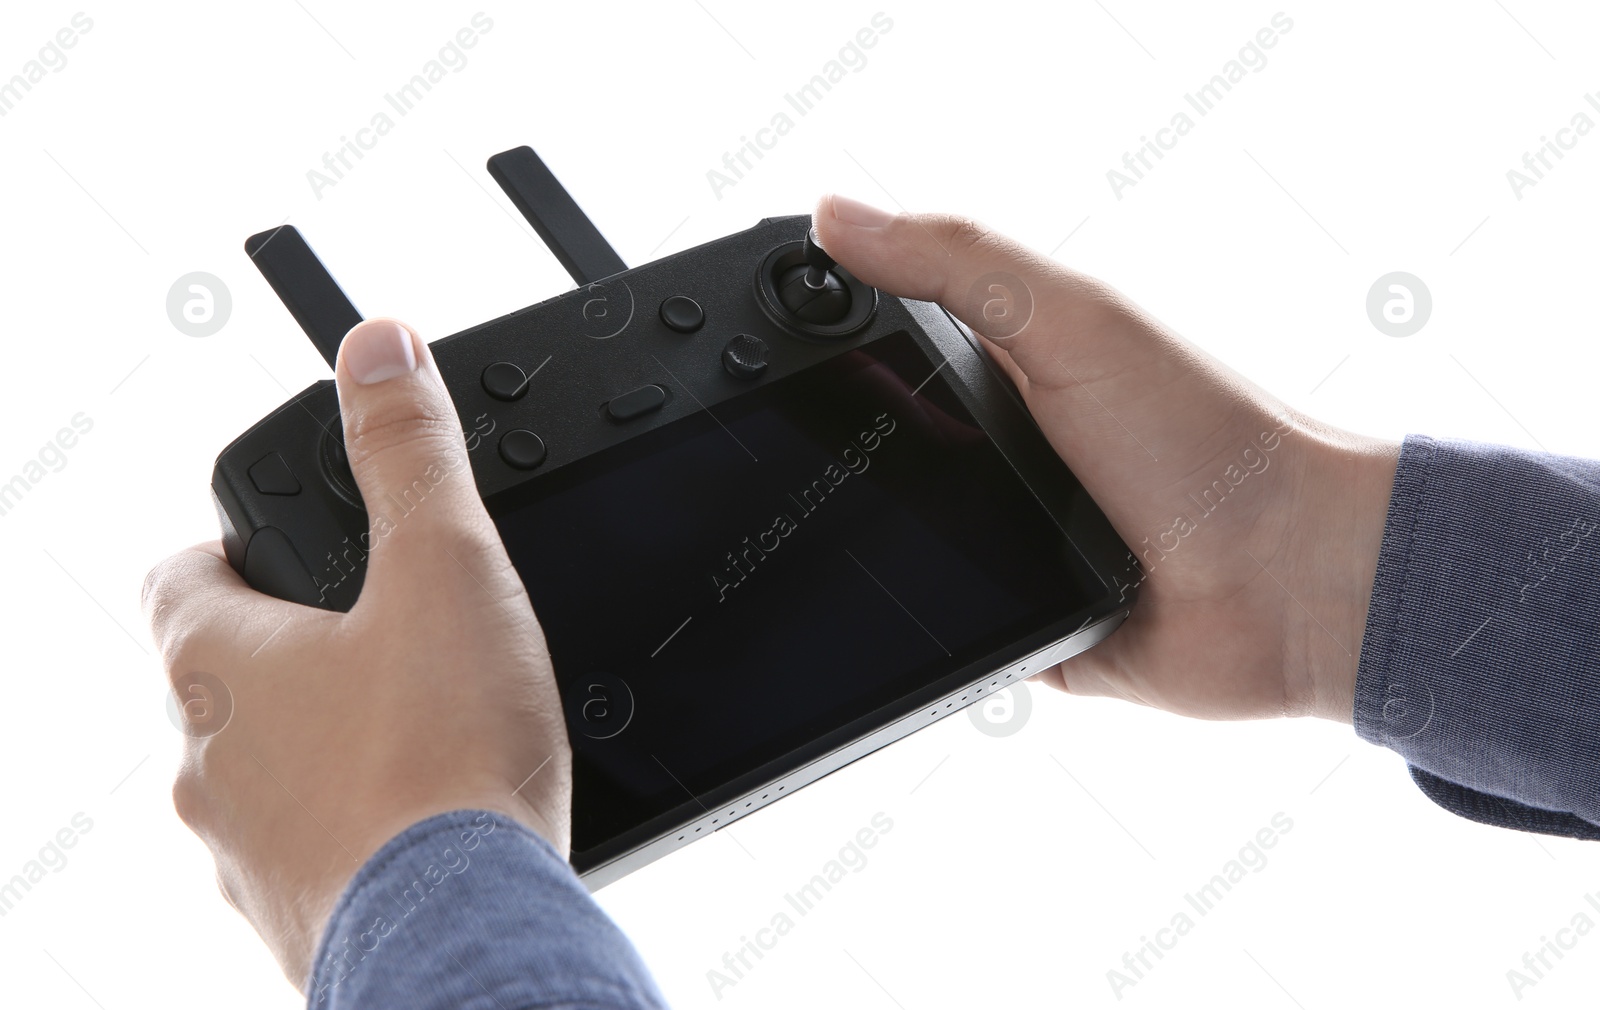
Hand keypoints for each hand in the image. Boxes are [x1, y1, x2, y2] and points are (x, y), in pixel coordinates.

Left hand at [143, 318, 571, 986]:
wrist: (465, 933)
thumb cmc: (441, 762)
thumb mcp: (443, 568)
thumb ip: (408, 452)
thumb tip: (374, 348)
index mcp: (217, 666)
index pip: (179, 576)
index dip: (231, 548)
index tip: (287, 544)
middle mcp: (205, 764)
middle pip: (221, 678)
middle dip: (294, 649)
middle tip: (386, 636)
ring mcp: (240, 852)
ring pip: (260, 771)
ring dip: (320, 743)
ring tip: (417, 729)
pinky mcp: (295, 916)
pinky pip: (306, 848)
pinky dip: (351, 822)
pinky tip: (425, 815)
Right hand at [814, 195, 1399, 721]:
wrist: (1290, 582)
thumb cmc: (1208, 438)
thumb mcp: (1072, 321)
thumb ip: (956, 263)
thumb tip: (835, 216)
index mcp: (1017, 367)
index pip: (896, 339)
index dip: (830, 336)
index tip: (764, 338)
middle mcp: (1013, 451)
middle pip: (887, 444)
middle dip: (837, 454)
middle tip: (775, 459)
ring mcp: (1016, 540)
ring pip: (904, 542)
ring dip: (879, 546)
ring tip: (826, 542)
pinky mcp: (1024, 626)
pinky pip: (947, 630)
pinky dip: (927, 627)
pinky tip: (895, 620)